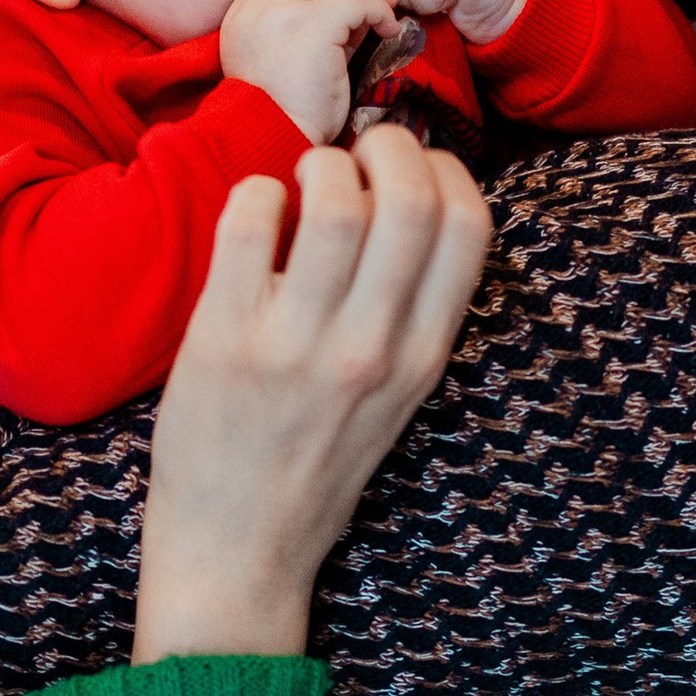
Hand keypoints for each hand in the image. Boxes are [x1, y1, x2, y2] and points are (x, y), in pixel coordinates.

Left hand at [134, 124, 492, 662]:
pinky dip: (255, 193)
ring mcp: (297, 344)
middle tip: (358, 153)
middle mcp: (369, 348)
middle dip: (388, 146)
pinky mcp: (225, 339)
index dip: (446, 171)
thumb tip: (409, 203)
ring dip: (320, 165)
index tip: (413, 168)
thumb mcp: (396, 398)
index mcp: (421, 357)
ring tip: (304, 180)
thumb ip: (410, 314)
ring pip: (333, 202)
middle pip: (411, 199)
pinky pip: (249, 222)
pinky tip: (256, 213)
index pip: (469, 229)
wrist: (239, 549)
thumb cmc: (314, 465)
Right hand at [220, 0, 399, 144]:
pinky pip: (356, 2)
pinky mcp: (310, 24)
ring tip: (387, 8)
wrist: (272, 140)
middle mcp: (256, 6)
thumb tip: (356, 8)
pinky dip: (378, 11)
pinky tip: (389, 29)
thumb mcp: (288, 58)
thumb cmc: (283, 113)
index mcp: (242, 13)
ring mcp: (281, 12)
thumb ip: (313, 26)